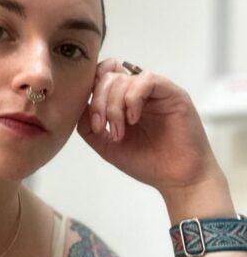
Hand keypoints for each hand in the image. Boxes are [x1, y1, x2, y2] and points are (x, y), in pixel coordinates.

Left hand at [77, 58, 222, 196]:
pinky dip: (133, 99)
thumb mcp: (108, 146)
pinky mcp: (173, 93)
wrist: (178, 180)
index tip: (92, 118)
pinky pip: (147, 80)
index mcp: (126, 101)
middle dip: (99, 102)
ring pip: (125, 79)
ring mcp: (157, 92)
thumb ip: (89, 127)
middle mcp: (141, 93)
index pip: (104, 77)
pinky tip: (133, 120)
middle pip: (109, 77)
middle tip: (101, 128)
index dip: (91, 89)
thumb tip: (78, 106)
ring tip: (119, 132)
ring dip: (115, 106)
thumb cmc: (149, 163)